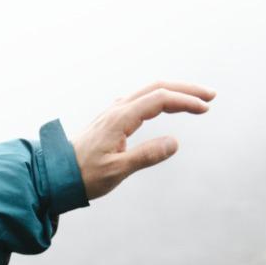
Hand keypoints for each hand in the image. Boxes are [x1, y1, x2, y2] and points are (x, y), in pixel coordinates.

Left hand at [69, 81, 214, 199]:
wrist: (55, 175)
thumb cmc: (83, 176)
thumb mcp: (117, 171)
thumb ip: (146, 156)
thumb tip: (175, 142)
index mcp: (120, 118)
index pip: (159, 99)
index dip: (184, 101)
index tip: (205, 109)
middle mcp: (117, 109)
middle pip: (157, 88)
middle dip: (185, 89)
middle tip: (210, 96)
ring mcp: (113, 112)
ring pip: (148, 92)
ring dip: (174, 92)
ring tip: (195, 100)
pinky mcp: (111, 119)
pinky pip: (140, 100)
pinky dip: (160, 98)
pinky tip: (167, 105)